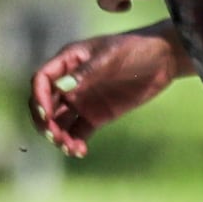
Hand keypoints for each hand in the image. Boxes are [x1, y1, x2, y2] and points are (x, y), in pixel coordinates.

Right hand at [28, 27, 187, 159]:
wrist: (163, 61)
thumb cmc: (136, 49)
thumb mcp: (111, 57)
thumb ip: (87, 72)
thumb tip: (62, 86)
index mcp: (68, 62)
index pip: (42, 80)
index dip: (39, 97)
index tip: (46, 114)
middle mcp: (69, 83)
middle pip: (45, 104)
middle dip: (45, 122)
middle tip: (55, 136)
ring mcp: (81, 101)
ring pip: (59, 122)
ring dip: (59, 136)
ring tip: (70, 148)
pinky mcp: (95, 116)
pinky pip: (78, 132)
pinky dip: (75, 142)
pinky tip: (80, 151)